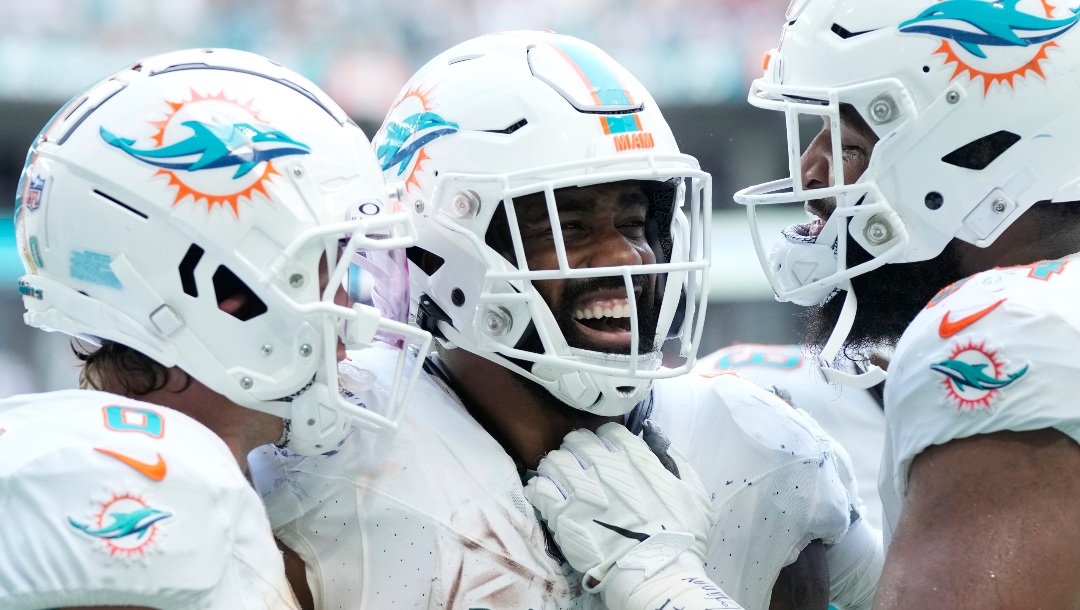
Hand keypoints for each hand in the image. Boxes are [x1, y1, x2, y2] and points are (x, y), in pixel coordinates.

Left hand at [524, 421, 715, 593]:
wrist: (655, 575)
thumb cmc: (680, 538)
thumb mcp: (694, 493)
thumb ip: (674, 460)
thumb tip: (654, 437)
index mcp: (635, 458)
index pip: (609, 431)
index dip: (605, 441)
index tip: (605, 453)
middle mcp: (605, 467)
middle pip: (577, 440)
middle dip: (577, 450)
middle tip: (579, 466)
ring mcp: (581, 489)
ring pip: (554, 461)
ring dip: (556, 468)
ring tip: (559, 480)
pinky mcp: (561, 514)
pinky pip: (539, 488)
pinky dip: (540, 488)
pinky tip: (546, 496)